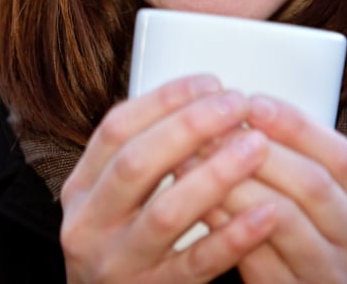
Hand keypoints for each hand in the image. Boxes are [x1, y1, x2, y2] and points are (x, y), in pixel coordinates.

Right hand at [60, 75, 277, 282]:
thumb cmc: (123, 249)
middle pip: (137, 163)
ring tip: (256, 147)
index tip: (210, 82)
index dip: (163, 100)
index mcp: (80, 190)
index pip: (115, 129)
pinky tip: (267, 213)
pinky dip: (233, 236)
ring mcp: (119, 263)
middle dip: (190, 127)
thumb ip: (141, 160)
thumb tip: (198, 101)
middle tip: (237, 105)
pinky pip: (198, 264)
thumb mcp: (111, 203)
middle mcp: (89, 224)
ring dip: (216, 174)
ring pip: (168, 212)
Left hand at [202, 96, 346, 282]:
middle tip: (214, 128)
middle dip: (259, 150)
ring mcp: (330, 276)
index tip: (252, 102)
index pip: (341, 157)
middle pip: (313, 183)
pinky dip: (225, 223)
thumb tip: (234, 110)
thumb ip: (281, 164)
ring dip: (235, 182)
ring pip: (284, 216)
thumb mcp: (296, 204)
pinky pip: (257, 255)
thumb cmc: (282, 251)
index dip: (295, 125)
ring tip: (196, 158)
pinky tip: (199, 202)